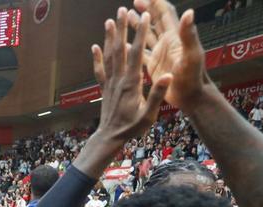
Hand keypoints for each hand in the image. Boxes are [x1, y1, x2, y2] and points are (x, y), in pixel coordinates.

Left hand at [92, 8, 171, 142]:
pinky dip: (97, 58)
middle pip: (120, 49)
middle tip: (121, 10)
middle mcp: (118, 79)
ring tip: (109, 20)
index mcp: (132, 83)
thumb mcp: (149, 115)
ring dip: (109, 38)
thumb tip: (167, 75)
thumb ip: (157, 95)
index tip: (143, 17)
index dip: (140, 34)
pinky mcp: (104, 89)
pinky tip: (95, 46)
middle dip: (122, 29)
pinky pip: (99, 70)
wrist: (109, 138)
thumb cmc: (132, 128)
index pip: (137, 54)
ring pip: (109, 56)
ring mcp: (109, 83)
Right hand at [133, 0, 209, 109]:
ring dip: (138, 25)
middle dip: (146, 9)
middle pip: (155, 21)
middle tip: (133, 2)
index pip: (165, 14)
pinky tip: (123, 44)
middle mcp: (167, 43)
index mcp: (174, 38)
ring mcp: (160, 54)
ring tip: (126, 16)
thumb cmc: (193, 78)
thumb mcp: (191, 56)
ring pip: (147, 35)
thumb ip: (189, 35)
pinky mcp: (154, 66)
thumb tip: (188, 13)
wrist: (191, 97)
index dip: (156, 3)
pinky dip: (132, 47)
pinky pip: (141, 53)